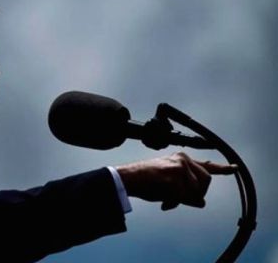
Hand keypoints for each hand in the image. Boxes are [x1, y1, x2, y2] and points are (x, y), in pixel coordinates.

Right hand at [116, 152, 237, 210]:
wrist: (128, 178)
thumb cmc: (146, 181)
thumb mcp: (169, 182)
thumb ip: (188, 189)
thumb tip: (202, 202)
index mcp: (182, 159)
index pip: (206, 165)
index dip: (222, 168)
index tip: (234, 168)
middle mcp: (183, 160)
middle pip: (205, 182)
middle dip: (196, 194)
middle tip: (180, 199)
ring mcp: (179, 168)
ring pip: (194, 192)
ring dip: (182, 200)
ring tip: (166, 199)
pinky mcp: (174, 178)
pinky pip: (182, 198)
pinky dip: (173, 203)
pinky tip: (164, 203)